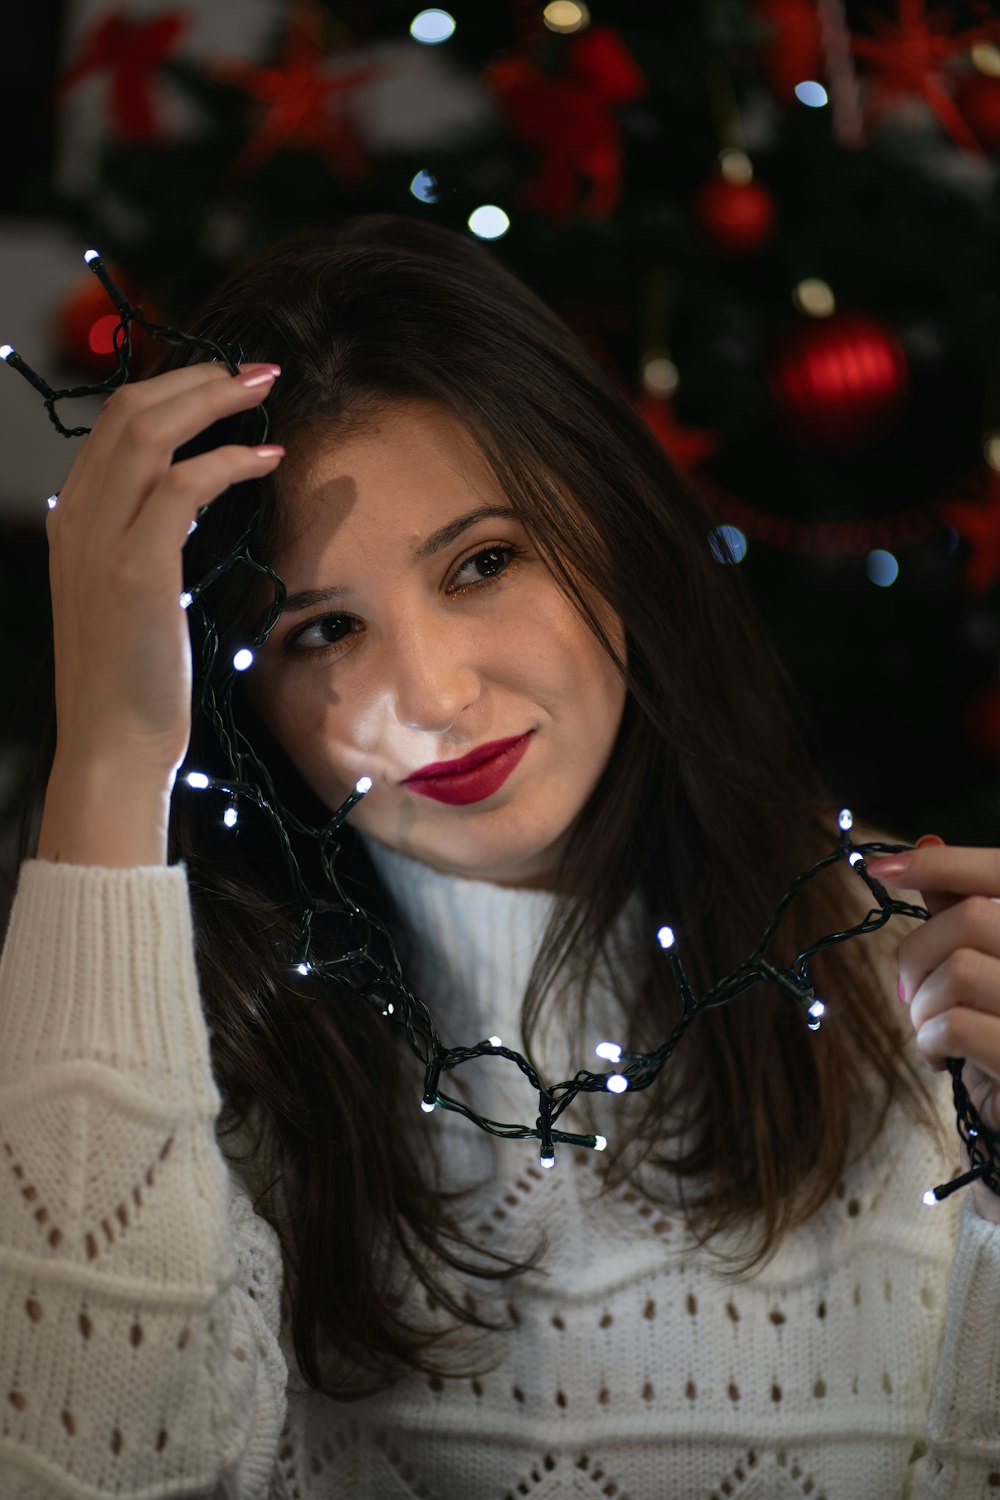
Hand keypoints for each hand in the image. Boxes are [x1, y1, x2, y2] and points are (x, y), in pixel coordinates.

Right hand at [38, 362, 284, 864]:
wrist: (113, 744)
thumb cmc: (134, 681)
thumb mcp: (127, 598)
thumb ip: (138, 545)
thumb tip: (177, 508)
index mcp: (73, 522)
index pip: (114, 426)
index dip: (172, 391)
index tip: (223, 385)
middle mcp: (78, 519)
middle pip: (128, 410)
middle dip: (195, 377)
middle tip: (255, 369)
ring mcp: (101, 541)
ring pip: (148, 431)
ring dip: (212, 400)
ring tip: (263, 389)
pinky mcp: (136, 569)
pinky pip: (181, 485)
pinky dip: (227, 460)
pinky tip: (268, 459)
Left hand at [867, 836, 999, 1223]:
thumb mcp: (988, 966)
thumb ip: (966, 910)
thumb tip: (924, 842)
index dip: (941, 863)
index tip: (878, 867)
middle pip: (973, 918)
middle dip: (920, 952)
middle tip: (907, 991)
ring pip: (960, 970)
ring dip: (923, 1004)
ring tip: (930, 1030)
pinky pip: (957, 1025)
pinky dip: (930, 1039)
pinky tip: (937, 1057)